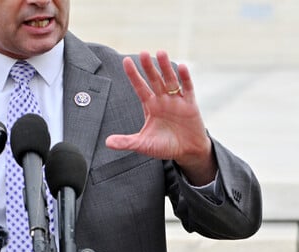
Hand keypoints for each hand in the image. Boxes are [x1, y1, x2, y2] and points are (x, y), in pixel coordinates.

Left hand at [105, 51, 216, 184]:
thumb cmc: (165, 146)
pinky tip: (182, 67)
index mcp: (151, 106)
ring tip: (161, 53)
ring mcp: (177, 101)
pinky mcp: (190, 105)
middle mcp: (163, 100)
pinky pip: (188, 89)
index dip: (133, 75)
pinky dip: (185, 78)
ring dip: (166, 67)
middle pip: (155, 80)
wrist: (187, 152)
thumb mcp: (143, 144)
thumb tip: (107, 143)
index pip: (140, 87)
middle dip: (148, 67)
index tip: (125, 61)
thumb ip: (126, 142)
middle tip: (142, 53)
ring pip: (170, 80)